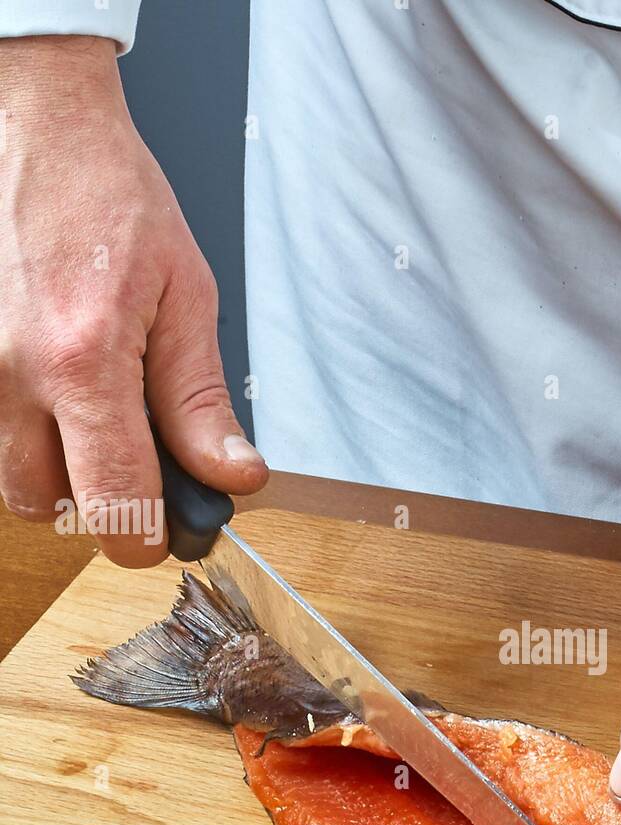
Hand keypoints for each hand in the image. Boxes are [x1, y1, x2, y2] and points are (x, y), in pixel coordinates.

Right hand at [0, 36, 266, 565]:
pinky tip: (64, 395)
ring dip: (60, 474)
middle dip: (100, 506)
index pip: (115, 509)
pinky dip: (30, 436)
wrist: (37, 126)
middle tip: (139, 464)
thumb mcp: (187, 297)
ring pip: (12, 479)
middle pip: (50, 507)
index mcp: (84, 364)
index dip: (151, 538)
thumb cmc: (112, 198)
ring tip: (100, 422)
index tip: (174, 527)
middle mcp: (15, 375)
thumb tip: (232, 477)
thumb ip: (201, 402)